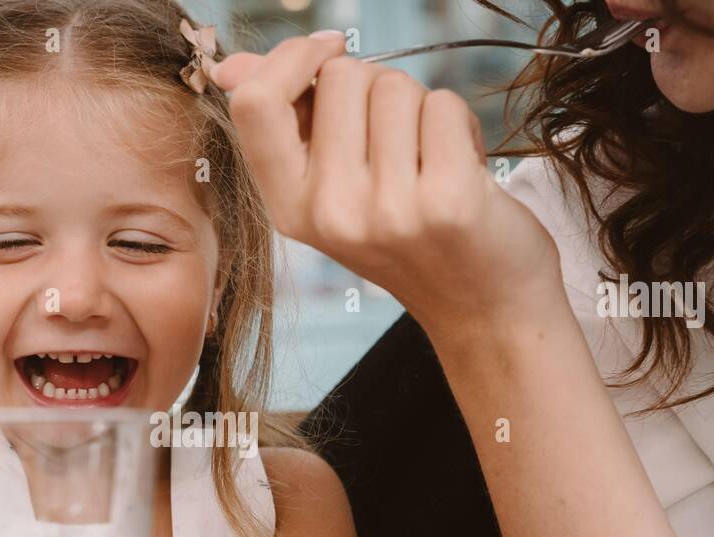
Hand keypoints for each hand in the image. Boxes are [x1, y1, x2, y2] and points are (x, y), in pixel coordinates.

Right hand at [210, 35, 562, 346]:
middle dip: (376, 86)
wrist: (481, 306)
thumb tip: (232, 67)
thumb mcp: (332, 192)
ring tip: (429, 162)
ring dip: (421, 108)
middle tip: (397, 143)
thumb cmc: (409, 236)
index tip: (328, 53)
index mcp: (289, 209)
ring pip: (396, 86)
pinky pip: (443, 105)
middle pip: (342, 76)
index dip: (293, 58)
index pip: (256, 103)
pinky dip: (460, 124)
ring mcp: (387, 212)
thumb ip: (286, 126)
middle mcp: (330, 214)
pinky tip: (461, 168)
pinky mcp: (447, 202)